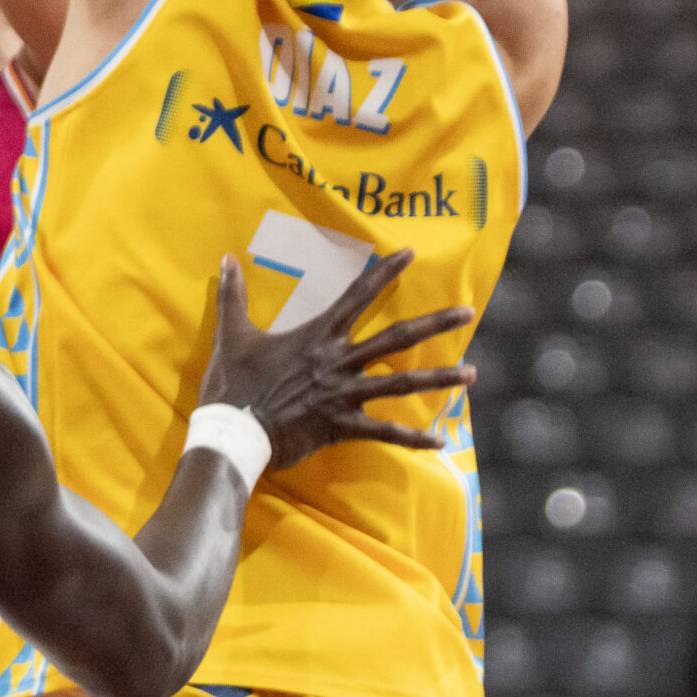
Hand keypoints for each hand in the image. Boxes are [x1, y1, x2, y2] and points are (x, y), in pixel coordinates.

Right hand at [197, 249, 474, 471]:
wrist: (233, 431)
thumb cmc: (233, 383)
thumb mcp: (231, 334)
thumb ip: (232, 295)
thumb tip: (225, 259)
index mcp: (317, 336)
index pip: (356, 296)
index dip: (383, 273)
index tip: (408, 253)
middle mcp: (338, 361)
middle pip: (396, 337)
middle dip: (435, 323)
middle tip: (468, 312)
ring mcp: (344, 394)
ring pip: (401, 383)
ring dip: (438, 379)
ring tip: (472, 374)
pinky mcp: (342, 426)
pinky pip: (384, 433)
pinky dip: (413, 439)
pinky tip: (441, 442)